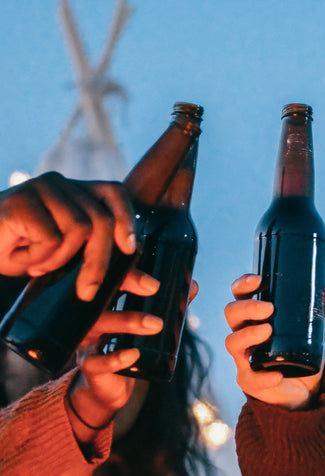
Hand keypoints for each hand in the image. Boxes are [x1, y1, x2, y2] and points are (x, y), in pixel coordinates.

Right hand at [0, 172, 135, 300]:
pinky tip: (22, 256)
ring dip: (60, 259)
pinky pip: (52, 237)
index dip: (127, 219)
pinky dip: (41, 258)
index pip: (114, 192)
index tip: (130, 248)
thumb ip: (108, 267)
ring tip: (38, 265)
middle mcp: (61, 184)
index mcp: (76, 192)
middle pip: (101, 219)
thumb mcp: (69, 262)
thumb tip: (153, 285)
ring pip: (79, 228)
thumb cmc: (23, 255)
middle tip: (86, 291)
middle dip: (98, 261)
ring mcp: (39, 188)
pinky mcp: (20, 201)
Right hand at [64, 274, 200, 441]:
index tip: (154, 280)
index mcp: (105, 301)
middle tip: (154, 288)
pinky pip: (97, 361)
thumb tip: (194, 286)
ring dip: (127, 321)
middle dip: (127, 285)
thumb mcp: (146, 324)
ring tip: (155, 324)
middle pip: (103, 292)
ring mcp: (87, 340)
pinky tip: (134, 354)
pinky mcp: (88, 365)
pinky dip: (115, 358)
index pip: (113, 277)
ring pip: (100, 324)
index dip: (130, 272)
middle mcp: (91, 316)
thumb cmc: (127, 346)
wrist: (108, 386)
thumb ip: (169, 306)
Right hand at [224, 274, 324, 409]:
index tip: (259, 280)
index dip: (243, 285)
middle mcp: (244, 335)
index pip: (239, 296)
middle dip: (247, 307)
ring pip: (232, 341)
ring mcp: (243, 358)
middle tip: (269, 308)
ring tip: (268, 330)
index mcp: (254, 318)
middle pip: (231, 314)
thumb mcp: (314, 332)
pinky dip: (264, 377)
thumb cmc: (300, 355)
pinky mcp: (249, 382)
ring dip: (248, 334)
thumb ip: (324, 312)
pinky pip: (250, 379)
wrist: (303, 391)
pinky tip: (277, 375)